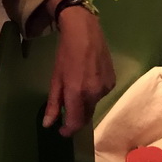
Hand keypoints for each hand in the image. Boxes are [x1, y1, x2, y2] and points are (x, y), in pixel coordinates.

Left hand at [44, 8, 114, 136]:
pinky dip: (93, 93)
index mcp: (78, 93)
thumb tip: (48, 124)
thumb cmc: (66, 53)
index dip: (68, 130)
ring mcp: (106, 88)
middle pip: (86, 116)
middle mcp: (95, 94)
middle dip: (75, 118)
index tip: (61, 131)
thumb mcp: (56, 78)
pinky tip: (87, 80)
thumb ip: (53, 103)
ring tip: (76, 88)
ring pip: (93, 105)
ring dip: (84, 104)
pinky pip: (101, 95)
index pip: (76, 123)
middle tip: (65, 112)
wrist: (84, 31)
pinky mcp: (113, 81)